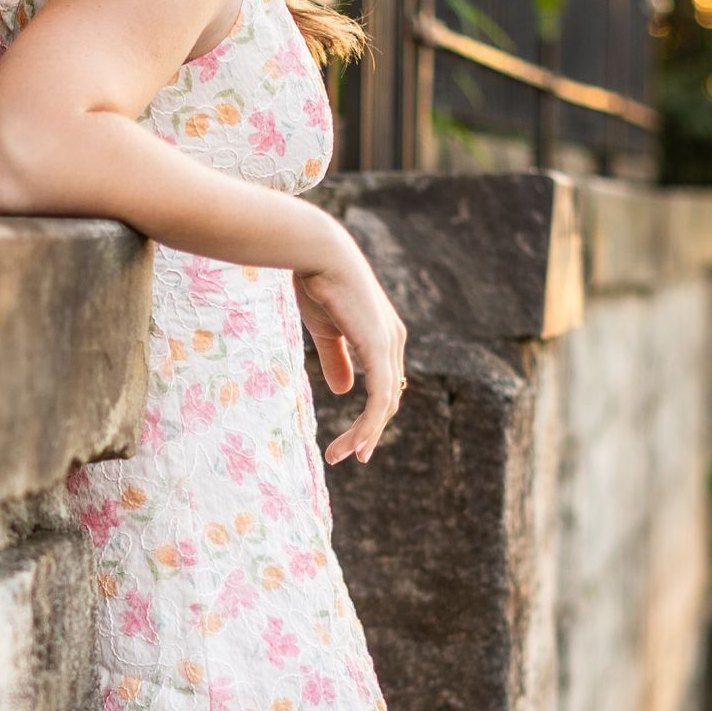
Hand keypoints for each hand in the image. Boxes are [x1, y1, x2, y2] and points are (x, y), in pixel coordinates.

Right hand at [294, 240, 408, 465]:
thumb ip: (336, 360)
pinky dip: (369, 425)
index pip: (384, 387)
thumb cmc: (317, 284)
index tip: (350, 440)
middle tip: (343, 456)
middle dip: (368, 432)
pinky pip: (379, 398)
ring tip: (341, 456)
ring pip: (384, 405)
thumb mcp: (326, 331)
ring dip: (364, 435)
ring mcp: (390, 346)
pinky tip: (356, 445)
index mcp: (384, 338)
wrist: (317, 254)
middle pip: (388, 400)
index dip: (370, 416)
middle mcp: (394, 343)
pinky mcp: (379, 349)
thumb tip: (344, 391)